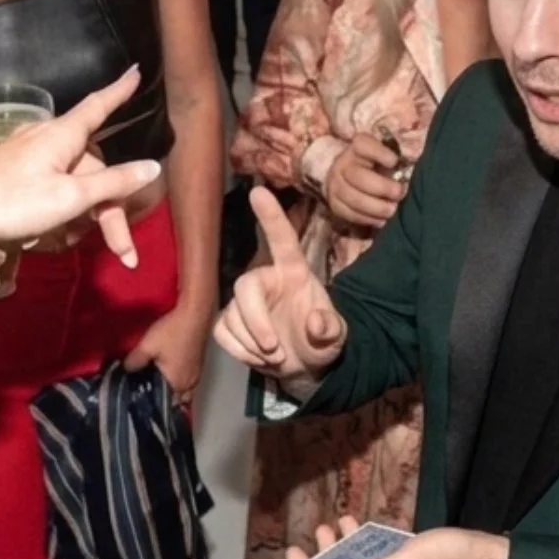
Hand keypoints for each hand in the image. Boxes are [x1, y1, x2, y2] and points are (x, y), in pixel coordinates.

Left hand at [0, 71, 161, 261]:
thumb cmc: (14, 203)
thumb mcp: (71, 196)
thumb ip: (114, 183)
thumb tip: (152, 166)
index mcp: (62, 135)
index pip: (98, 106)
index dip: (118, 92)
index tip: (134, 71)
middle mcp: (47, 139)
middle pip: (93, 168)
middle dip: (109, 208)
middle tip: (122, 250)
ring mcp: (29, 157)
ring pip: (74, 182)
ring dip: (84, 215)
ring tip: (73, 243)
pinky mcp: (16, 176)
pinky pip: (53, 189)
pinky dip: (62, 212)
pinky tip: (53, 237)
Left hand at [124, 301, 211, 405]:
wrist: (195, 313)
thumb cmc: (172, 332)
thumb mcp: (147, 346)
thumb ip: (134, 362)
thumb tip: (125, 371)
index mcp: (177, 383)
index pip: (166, 405)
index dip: (154, 406)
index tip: (141, 403)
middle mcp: (190, 383)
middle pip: (178, 401)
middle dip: (166, 400)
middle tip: (149, 395)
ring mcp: (197, 374)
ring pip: (185, 391)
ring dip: (174, 390)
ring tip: (158, 385)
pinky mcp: (199, 364)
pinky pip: (189, 381)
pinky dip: (180, 381)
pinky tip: (169, 373)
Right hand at [213, 187, 346, 391]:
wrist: (303, 368)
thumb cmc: (320, 342)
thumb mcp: (336, 338)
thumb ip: (330, 329)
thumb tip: (317, 323)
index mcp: (294, 272)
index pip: (282, 240)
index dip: (270, 217)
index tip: (258, 191)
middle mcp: (266, 280)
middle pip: (245, 286)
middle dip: (256, 321)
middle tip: (275, 350)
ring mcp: (244, 301)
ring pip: (232, 316)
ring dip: (253, 345)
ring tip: (277, 357)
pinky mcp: (229, 321)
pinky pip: (222, 333)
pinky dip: (241, 352)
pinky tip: (259, 358)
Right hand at [324, 133, 407, 229]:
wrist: (348, 178)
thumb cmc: (376, 166)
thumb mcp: (384, 155)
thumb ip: (394, 161)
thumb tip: (406, 174)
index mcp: (357, 148)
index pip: (363, 145)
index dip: (379, 153)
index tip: (394, 162)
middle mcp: (342, 164)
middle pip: (358, 176)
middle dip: (382, 188)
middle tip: (399, 193)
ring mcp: (335, 185)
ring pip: (353, 199)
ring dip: (376, 207)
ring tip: (392, 210)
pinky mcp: (334, 204)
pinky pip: (349, 214)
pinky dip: (368, 219)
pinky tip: (381, 220)